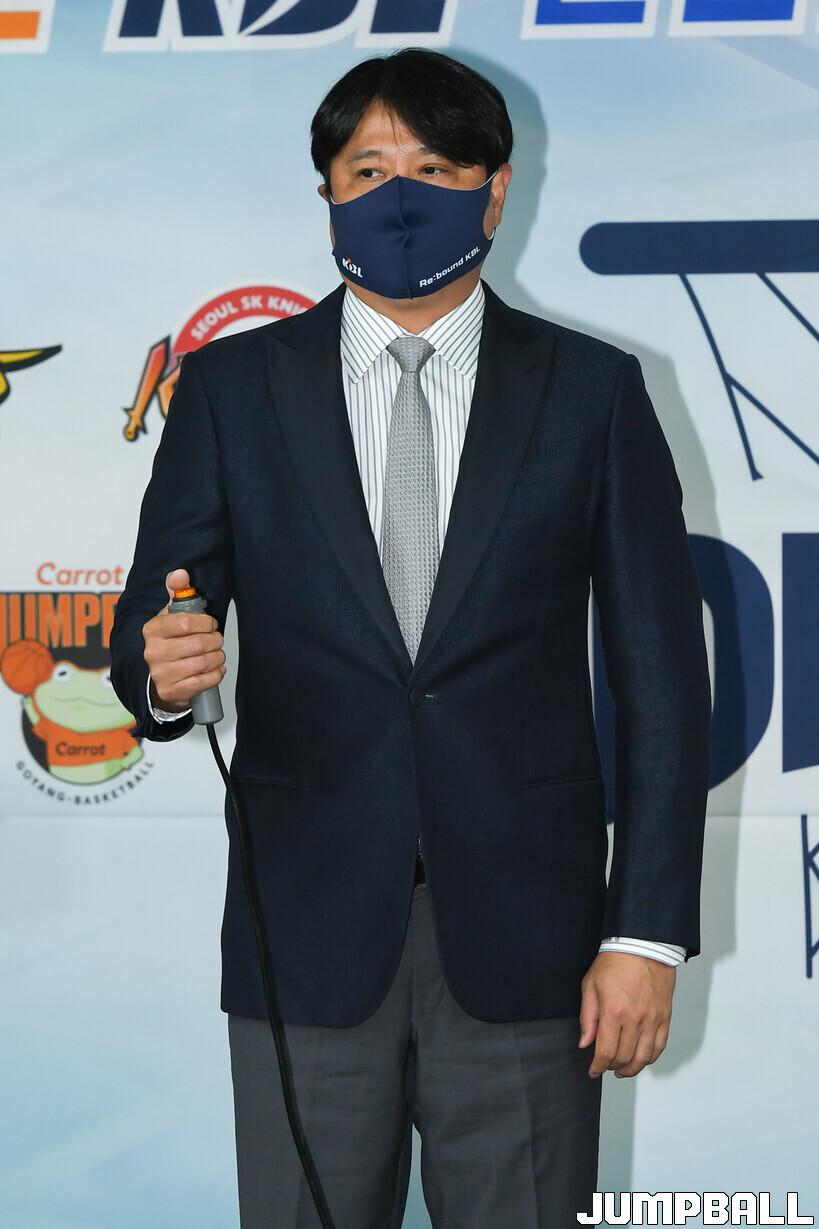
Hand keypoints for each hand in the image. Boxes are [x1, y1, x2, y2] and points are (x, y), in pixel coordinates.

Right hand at [142, 567, 225, 712]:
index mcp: (152, 629)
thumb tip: (181, 573)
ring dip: (217, 657)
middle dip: (215, 641)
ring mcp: (160, 674)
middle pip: (198, 644)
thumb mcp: (171, 615)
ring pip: (203, 662)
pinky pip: (203, 681)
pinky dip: (216, 674)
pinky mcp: (171, 691)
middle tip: (216, 641)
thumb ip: (177, 591)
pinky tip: (215, 669)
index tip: (211, 625)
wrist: (160, 678)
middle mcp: (152, 652)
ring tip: (216, 654)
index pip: (185, 622)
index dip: (206, 623)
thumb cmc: (171, 642)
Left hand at [578, 950, 674, 1078]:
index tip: (593, 1071)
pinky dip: (650, 1058)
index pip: (606, 1051)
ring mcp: (653, 1019)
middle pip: (624, 1058)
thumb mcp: (590, 985)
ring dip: (632, 1068)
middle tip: (605, 1066)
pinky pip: (660, 1047)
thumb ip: (587, 1018)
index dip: (598, 1066)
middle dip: (612, 1067)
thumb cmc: (615, 962)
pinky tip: (641, 1059)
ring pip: (644, 1058)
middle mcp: (635, 1019)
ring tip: (622, 1070)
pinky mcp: (665, 1017)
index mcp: (613, 1011)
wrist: (642, 946)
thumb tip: (585, 1043)